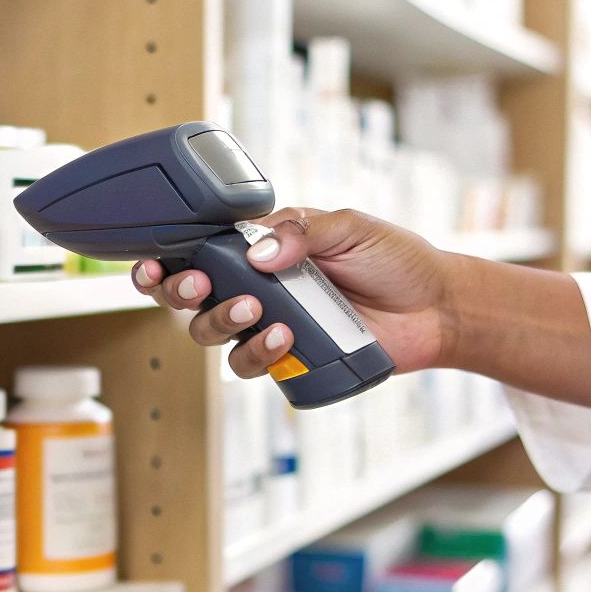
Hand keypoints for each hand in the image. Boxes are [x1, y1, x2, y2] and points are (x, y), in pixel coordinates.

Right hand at [131, 208, 454, 378]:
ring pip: (212, 333)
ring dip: (220, 321)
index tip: (154, 262)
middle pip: (191, 296)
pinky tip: (284, 337)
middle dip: (181, 291)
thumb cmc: (395, 259)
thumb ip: (303, 231)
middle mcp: (258, 287)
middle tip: (200, 283)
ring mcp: (270, 324)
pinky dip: (258, 353)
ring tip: (255, 310)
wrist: (436, 307)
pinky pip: (251, 364)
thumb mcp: (351, 226)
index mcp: (263, 248)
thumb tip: (257, 254)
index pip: (201, 249)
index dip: (167, 258)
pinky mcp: (290, 358)